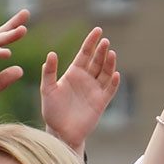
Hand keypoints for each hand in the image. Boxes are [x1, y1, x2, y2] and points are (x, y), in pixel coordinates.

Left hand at [41, 27, 119, 156]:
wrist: (61, 132)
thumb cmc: (52, 111)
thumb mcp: (47, 89)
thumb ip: (49, 72)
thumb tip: (51, 54)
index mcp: (74, 73)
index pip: (85, 54)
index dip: (91, 42)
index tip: (98, 30)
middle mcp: (86, 79)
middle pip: (97, 61)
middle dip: (101, 51)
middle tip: (104, 41)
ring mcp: (95, 90)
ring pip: (105, 73)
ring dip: (109, 63)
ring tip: (111, 53)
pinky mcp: (101, 102)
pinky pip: (110, 90)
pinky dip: (114, 82)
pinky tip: (116, 74)